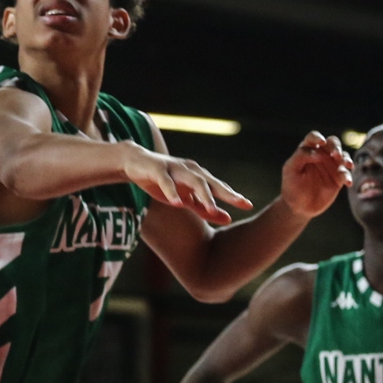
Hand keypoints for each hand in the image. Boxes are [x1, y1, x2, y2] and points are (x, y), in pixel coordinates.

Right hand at [123, 145, 252, 224]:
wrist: (134, 163)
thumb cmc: (163, 182)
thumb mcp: (185, 199)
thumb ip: (204, 209)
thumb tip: (228, 219)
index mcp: (197, 176)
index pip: (219, 187)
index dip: (233, 195)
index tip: (248, 205)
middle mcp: (189, 170)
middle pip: (211, 182)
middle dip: (226, 193)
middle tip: (241, 203)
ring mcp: (174, 168)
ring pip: (193, 180)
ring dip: (203, 194)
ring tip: (212, 209)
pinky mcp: (157, 169)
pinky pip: (166, 181)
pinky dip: (172, 192)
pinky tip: (178, 203)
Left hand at [279, 132, 353, 217]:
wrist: (298, 206)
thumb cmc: (291, 185)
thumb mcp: (290, 169)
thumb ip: (300, 156)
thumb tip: (317, 152)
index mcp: (307, 150)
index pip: (313, 138)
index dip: (318, 137)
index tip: (321, 143)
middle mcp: (321, 155)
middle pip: (332, 143)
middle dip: (336, 146)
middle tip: (336, 155)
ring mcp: (331, 166)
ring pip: (343, 156)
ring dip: (346, 159)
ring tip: (346, 165)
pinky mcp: (338, 179)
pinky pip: (346, 174)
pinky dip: (348, 176)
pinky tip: (347, 182)